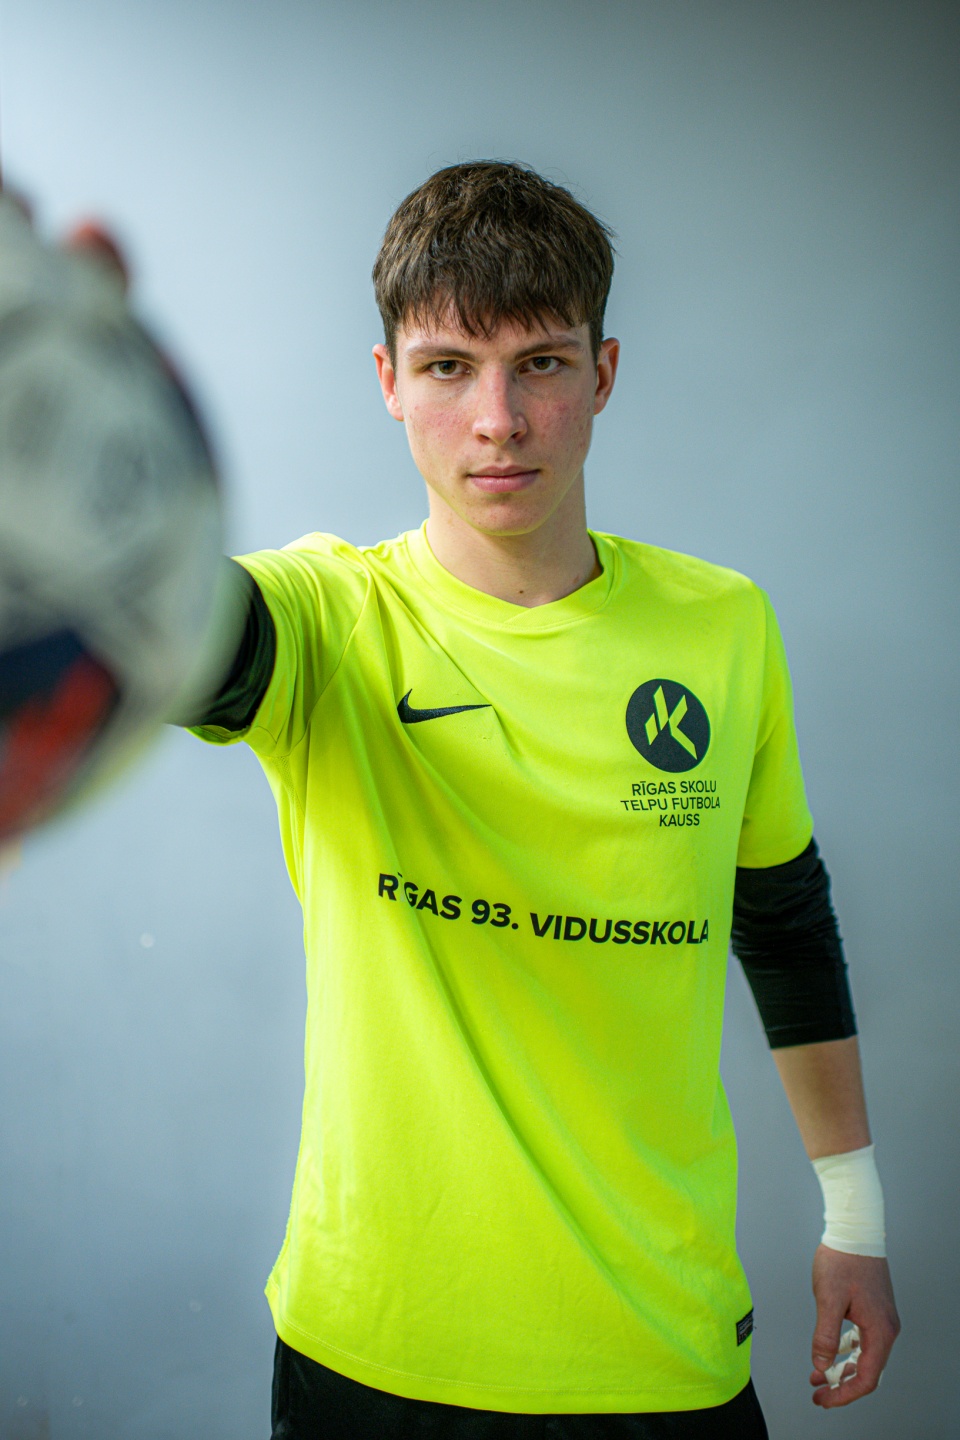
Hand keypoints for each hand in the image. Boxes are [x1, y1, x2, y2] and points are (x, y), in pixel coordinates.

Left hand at [809, 1244, 899, 1406]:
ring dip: (842, 1368)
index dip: (845, 1393)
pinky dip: (846, 1349)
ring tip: (818, 1375)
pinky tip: (830, 1352)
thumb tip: (821, 1365)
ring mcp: (881, 1318)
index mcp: (879, 1330)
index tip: (824, 1399)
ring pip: (865, 1356)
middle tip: (819, 1393)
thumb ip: (826, 1336)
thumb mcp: (829, 1299)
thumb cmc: (843, 1260)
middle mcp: (886, 1328)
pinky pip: (862, 1339)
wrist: (855, 1231)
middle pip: (868, 1371)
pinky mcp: (874, 1309)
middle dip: (842, 1385)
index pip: (867, 1377)